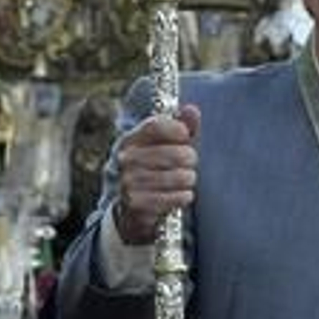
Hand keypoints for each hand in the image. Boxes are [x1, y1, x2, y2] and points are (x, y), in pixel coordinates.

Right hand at [111, 103, 200, 245]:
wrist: (134, 209)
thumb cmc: (156, 170)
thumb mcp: (167, 146)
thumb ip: (182, 127)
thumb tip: (192, 110)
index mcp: (130, 139)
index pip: (155, 125)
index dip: (178, 130)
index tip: (185, 137)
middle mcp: (126, 158)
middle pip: (174, 152)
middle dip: (190, 159)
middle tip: (189, 164)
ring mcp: (129, 181)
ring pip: (179, 176)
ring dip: (189, 179)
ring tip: (185, 180)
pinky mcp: (137, 203)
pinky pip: (176, 197)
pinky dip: (184, 196)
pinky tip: (181, 195)